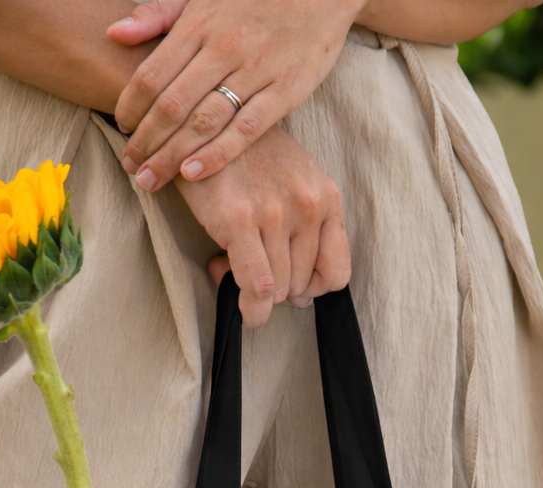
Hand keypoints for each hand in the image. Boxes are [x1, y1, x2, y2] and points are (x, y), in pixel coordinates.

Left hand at [108, 0, 362, 192]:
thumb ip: (158, 14)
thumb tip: (114, 34)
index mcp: (199, 24)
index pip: (152, 74)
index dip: (130, 107)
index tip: (120, 129)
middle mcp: (224, 48)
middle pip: (172, 105)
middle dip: (145, 141)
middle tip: (129, 166)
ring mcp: (255, 70)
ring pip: (203, 122)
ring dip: (171, 156)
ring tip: (150, 179)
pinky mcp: (285, 91)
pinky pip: (245, 130)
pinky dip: (217, 154)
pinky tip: (192, 174)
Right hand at [174, 126, 349, 327]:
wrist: (206, 122)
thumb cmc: (248, 159)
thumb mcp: (294, 184)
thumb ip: (305, 233)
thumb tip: (300, 298)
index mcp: (326, 197)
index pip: (336, 273)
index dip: (313, 290)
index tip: (291, 285)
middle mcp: (307, 205)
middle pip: (302, 286)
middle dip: (276, 290)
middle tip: (250, 270)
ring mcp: (276, 212)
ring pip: (278, 291)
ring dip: (255, 295)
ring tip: (231, 267)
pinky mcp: (240, 219)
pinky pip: (257, 287)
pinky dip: (251, 310)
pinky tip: (241, 308)